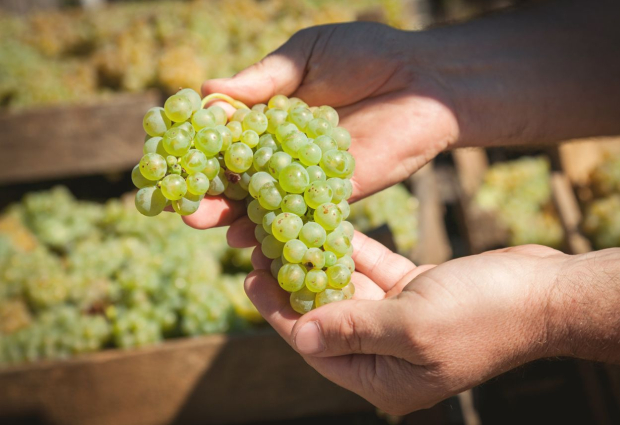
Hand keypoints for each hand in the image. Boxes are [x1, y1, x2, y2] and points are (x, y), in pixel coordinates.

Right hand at [183, 22, 458, 232]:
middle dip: (210, 195)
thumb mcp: (306, 54)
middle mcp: (285, 152)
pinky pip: (303, 215)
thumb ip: (262, 79)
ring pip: (266, 203)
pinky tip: (253, 238)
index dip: (197, 153)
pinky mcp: (339, 195)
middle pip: (239, 180)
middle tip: (181, 208)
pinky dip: (279, 228)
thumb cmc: (366, 54)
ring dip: (236, 217)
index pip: (226, 141)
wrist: (423, 77)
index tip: (167, 163)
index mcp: (271, 118)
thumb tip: (206, 90)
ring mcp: (309, 177)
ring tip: (206, 225)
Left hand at [245, 235, 567, 414]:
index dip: (280, 312)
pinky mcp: (417, 292)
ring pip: (349, 288)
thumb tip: (298, 337)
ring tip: (286, 227)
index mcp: (385, 377)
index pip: (317, 346)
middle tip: (261, 245)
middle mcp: (389, 353)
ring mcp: (403, 321)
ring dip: (320, 258)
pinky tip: (329, 222)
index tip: (251, 277)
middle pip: (328, 315)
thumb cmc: (485, 316)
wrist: (548, 294)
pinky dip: (354, 249)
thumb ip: (353, 329)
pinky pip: (375, 270)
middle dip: (295, 280)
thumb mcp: (413, 326)